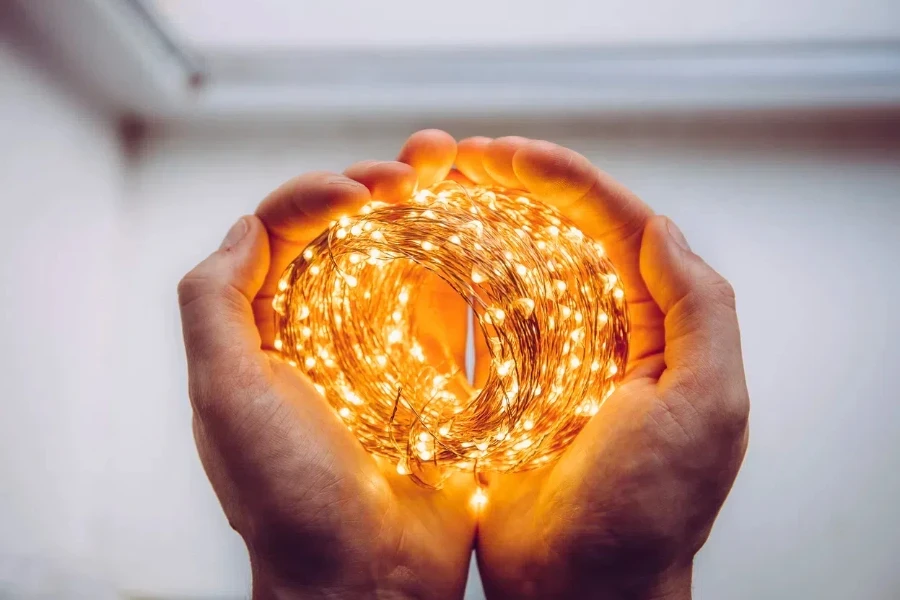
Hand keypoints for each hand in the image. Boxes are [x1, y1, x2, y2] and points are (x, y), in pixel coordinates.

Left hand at [177, 131, 476, 598]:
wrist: (368, 580)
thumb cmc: (288, 495)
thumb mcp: (227, 393)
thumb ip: (214, 303)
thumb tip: (248, 225)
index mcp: (264, 332)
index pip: (283, 234)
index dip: (317, 195)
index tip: (365, 190)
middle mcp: (322, 335)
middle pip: (349, 238)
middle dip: (382, 189)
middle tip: (425, 160)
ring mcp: (384, 357)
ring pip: (403, 264)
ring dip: (429, 216)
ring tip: (460, 173)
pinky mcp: (437, 380)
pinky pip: (452, 313)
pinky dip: (467, 271)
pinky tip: (488, 237)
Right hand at [454, 137, 749, 598]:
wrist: (583, 593)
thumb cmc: (647, 510)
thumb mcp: (707, 407)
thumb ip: (702, 311)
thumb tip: (659, 226)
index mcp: (657, 327)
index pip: (614, 225)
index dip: (561, 180)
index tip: (502, 154)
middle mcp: (606, 333)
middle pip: (556, 236)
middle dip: (507, 188)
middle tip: (448, 159)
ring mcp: (549, 362)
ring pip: (512, 271)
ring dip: (473, 226)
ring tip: (422, 192)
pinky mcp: (503, 392)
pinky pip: (477, 326)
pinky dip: (449, 289)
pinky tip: (415, 263)